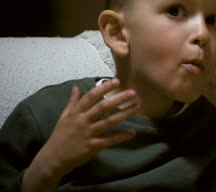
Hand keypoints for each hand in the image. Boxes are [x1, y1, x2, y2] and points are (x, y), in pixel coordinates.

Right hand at [22, 78, 139, 190]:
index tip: (116, 81)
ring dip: (124, 114)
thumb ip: (72, 102)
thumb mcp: (64, 117)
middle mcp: (82, 121)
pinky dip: (121, 137)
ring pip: (108, 122)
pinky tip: (132, 132)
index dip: (103, 88)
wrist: (53, 159)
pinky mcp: (92, 146)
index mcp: (75, 112)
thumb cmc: (60, 136)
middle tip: (132, 92)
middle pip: (102, 107)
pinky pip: (109, 140)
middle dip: (118, 99)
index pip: (91, 97)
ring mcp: (88, 134)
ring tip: (137, 107)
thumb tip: (76, 87)